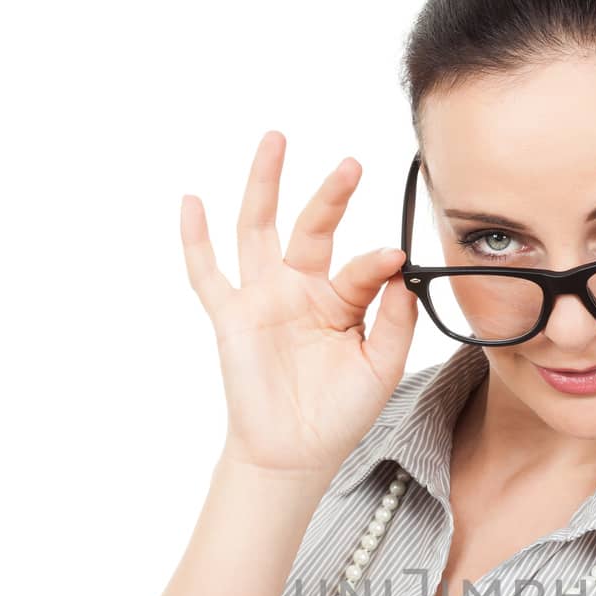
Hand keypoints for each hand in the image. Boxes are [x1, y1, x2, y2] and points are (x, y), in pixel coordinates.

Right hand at [181, 131, 417, 474]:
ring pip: (258, 230)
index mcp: (340, 301)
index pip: (362, 268)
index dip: (378, 262)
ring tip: (275, 141)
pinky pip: (207, 273)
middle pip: (312, 228)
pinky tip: (192, 202)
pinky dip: (196, 239)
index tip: (396, 258)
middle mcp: (300, 290)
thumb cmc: (338, 414)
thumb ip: (396, 319)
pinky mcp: (231, 317)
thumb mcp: (381, 366)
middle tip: (351, 165)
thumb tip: (403, 270)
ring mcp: (263, 299)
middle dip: (330, 195)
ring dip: (264, 185)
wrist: (296, 455)